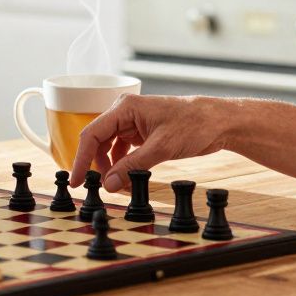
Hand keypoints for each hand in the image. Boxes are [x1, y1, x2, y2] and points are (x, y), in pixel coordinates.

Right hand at [68, 94, 234, 191]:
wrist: (219, 122)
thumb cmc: (194, 124)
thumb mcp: (161, 148)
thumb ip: (132, 167)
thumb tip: (109, 184)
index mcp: (125, 108)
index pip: (92, 134)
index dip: (81, 159)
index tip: (76, 180)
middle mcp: (125, 113)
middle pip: (98, 141)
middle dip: (96, 165)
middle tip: (97, 188)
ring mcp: (133, 123)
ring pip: (110, 148)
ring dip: (110, 168)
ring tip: (117, 186)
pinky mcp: (142, 133)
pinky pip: (123, 151)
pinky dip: (123, 166)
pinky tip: (127, 179)